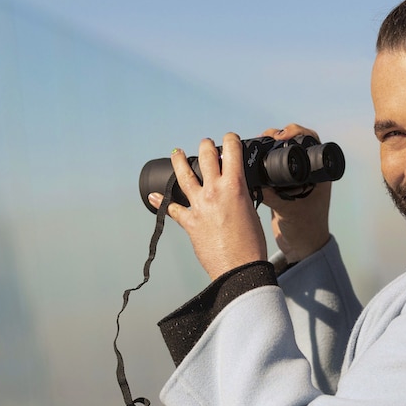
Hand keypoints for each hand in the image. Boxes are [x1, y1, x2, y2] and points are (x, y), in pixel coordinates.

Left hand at [147, 133, 268, 279]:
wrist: (239, 267)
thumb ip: (241, 197)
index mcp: (235, 187)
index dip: (230, 140)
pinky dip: (161, 201)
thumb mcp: (251, 211)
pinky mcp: (189, 222)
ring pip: (184, 176)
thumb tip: (235, 191)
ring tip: (177, 153)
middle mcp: (214, 191)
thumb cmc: (251, 244)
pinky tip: (153, 195)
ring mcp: (199, 206)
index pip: (231, 152)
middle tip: (205, 143)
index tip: (229, 138)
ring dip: (179, 161)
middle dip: (205, 146)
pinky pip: (172, 209)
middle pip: (206, 158)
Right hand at [259, 124, 331, 264]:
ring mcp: (296, 179)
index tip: (280, 136)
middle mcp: (309, 172)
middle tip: (265, 137)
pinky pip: (274, 168)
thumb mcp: (288, 210)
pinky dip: (263, 163)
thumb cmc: (305, 230)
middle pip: (294, 143)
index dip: (296, 132)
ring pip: (283, 153)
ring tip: (255, 145)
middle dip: (278, 137)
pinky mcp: (283, 186)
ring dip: (269, 148)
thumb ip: (272, 195)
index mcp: (318, 174)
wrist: (301, 247)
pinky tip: (252, 163)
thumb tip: (253, 180)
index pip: (311, 141)